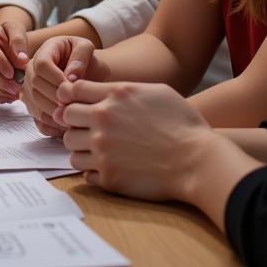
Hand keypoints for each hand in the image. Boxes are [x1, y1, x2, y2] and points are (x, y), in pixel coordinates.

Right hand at [0, 23, 27, 103]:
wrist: (3, 46)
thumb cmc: (9, 38)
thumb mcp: (16, 31)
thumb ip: (19, 41)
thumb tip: (21, 59)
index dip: (1, 64)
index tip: (13, 73)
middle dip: (0, 80)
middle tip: (17, 87)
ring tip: (15, 92)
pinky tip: (8, 96)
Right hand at [22, 35, 103, 136]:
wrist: (90, 73)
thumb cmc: (88, 60)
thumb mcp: (87, 48)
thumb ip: (80, 57)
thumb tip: (70, 77)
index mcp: (44, 51)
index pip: (41, 65)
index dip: (56, 78)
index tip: (75, 87)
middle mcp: (31, 69)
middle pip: (35, 86)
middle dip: (57, 98)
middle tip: (77, 105)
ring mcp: (30, 89)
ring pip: (35, 105)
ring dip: (56, 113)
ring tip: (76, 115)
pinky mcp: (34, 107)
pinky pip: (38, 121)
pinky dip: (54, 126)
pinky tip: (69, 124)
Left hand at [56, 80, 213, 201]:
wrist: (200, 162)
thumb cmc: (183, 124)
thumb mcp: (155, 91)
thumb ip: (122, 89)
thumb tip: (104, 92)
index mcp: (114, 95)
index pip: (72, 90)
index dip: (72, 96)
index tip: (78, 104)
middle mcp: (103, 120)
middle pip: (66, 116)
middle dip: (74, 121)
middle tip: (87, 127)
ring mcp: (103, 150)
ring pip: (70, 146)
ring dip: (80, 146)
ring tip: (97, 149)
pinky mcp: (109, 177)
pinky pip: (84, 173)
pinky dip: (92, 170)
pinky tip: (107, 166)